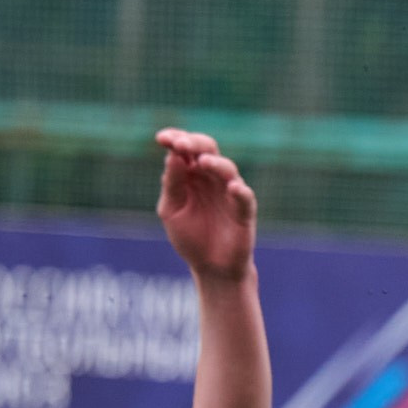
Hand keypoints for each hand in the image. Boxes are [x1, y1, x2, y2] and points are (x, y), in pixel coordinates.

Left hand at [155, 128, 256, 282]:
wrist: (211, 268)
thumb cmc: (191, 238)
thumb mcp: (172, 210)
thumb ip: (172, 184)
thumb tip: (172, 156)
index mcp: (190, 176)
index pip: (184, 150)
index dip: (175, 139)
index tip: (162, 138)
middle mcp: (211, 179)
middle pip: (207, 150)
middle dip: (194, 143)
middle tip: (180, 144)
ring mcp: (229, 193)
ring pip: (227, 169)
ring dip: (216, 163)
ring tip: (202, 162)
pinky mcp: (244, 211)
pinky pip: (246, 198)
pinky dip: (240, 191)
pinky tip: (233, 188)